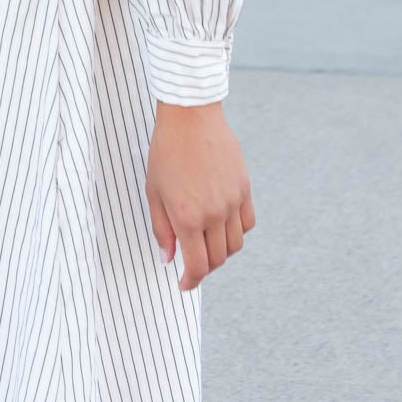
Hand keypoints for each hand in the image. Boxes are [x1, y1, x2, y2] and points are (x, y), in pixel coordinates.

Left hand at [145, 99, 254, 290]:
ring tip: (206, 243)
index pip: (197, 265)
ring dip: (220, 252)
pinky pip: (247, 223)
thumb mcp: (154, 192)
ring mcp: (232, 202)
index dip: (190, 280)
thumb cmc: (165, 152)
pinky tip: (222, 226)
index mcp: (187, 218)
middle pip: (217, 259)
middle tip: (191, 262)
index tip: (184, 284)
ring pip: (235, 245)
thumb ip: (162, 229)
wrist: (190, 118)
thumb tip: (168, 258)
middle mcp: (214, 214)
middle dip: (203, 267)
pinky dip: (236, 232)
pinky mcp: (244, 189)